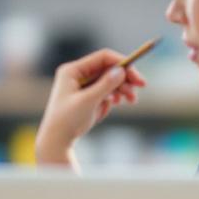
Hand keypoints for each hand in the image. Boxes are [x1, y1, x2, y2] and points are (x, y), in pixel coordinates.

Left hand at [36, 48, 146, 165]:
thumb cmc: (67, 120)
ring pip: (109, 80)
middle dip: (124, 78)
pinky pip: (106, 92)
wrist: (57, 141)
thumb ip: (105, 85)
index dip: (122, 63)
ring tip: (131, 100)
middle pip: (108, 68)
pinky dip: (113, 97)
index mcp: (72, 70)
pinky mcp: (87, 97)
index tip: (136, 76)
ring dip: (122, 88)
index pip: (102, 58)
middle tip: (141, 87)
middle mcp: (77, 75)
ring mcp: (82, 86)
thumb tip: (121, 70)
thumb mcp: (88, 101)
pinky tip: (113, 105)